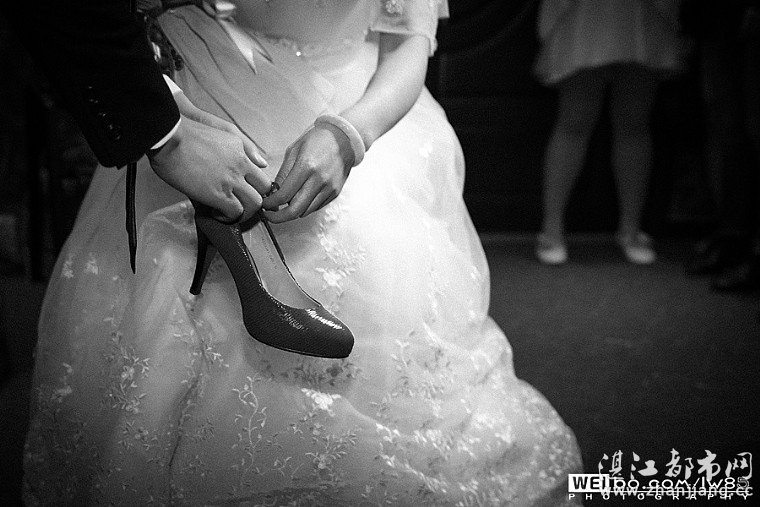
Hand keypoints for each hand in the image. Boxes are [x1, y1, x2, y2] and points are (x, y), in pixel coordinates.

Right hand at [148, 92, 270, 222]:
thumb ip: (243, 146)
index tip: (248, 191)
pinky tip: (218, 214)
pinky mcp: (218, 194)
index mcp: (240, 151)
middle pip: (264, 189)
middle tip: (244, 204)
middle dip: (257, 199)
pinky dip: (229, 217)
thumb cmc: (187, 133)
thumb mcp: (221, 130)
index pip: (261, 172)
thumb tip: (261, 162)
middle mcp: (241, 166)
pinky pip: (235, 212)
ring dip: (245, 211)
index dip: (257, 185)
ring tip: (232, 212)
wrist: (169, 138)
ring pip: (254, 203)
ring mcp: (231, 181)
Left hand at [261, 123, 352, 222]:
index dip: (270, 203)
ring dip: (291, 212)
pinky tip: (298, 200)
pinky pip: (316, 207)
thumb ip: (283, 173)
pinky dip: (304, 207)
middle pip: (295, 210)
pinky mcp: (335, 193)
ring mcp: (329, 188)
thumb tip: (273, 192)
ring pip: (305, 212)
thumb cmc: (317, 140)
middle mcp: (319, 180)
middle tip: (269, 216)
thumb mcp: (294, 150)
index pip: (284, 195)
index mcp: (306, 167)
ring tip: (283, 207)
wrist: (344, 139)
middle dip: (278, 217)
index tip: (264, 204)